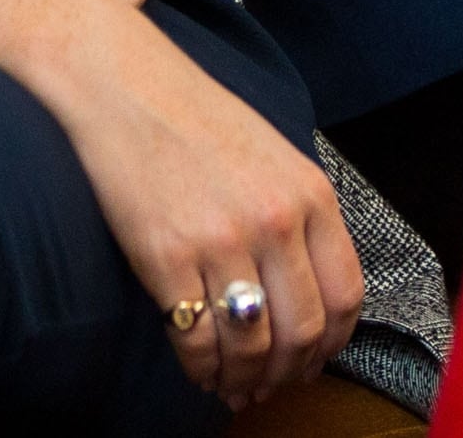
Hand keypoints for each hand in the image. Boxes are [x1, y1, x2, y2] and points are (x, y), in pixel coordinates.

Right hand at [0, 0, 360, 404]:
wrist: (116, 78)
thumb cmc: (188, 112)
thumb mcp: (268, 152)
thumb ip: (297, 215)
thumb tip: (305, 293)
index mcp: (308, 193)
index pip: (346, 296)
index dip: (330, 344)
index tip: (310, 360)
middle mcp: (275, 219)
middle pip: (304, 332)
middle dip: (289, 372)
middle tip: (269, 385)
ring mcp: (222, 239)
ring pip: (253, 345)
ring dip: (245, 379)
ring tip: (232, 384)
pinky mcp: (167, 256)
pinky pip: (198, 340)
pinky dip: (201, 369)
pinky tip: (196, 368)